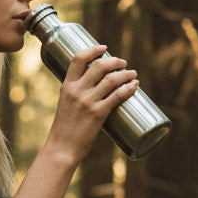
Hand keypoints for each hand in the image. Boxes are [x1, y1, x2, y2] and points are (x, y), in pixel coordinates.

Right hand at [46, 45, 137, 163]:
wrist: (62, 148)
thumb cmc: (65, 130)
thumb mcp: (66, 105)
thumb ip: (77, 95)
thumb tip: (95, 89)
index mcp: (67, 86)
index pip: (79, 59)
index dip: (93, 50)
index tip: (104, 48)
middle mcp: (77, 91)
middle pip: (99, 66)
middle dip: (115, 61)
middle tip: (123, 63)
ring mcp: (88, 101)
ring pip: (111, 79)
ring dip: (126, 74)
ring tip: (133, 74)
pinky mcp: (98, 114)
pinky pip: (118, 96)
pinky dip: (128, 88)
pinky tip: (135, 86)